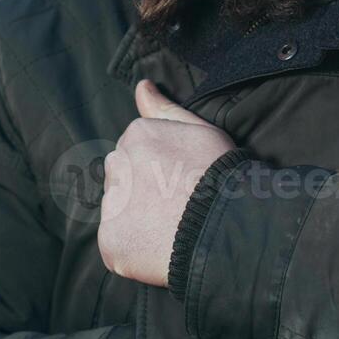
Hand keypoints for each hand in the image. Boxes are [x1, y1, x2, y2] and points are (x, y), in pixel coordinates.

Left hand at [97, 79, 236, 285]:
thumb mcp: (200, 130)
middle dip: (141, 194)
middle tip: (174, 209)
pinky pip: (117, 247)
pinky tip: (162, 249)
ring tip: (171, 230)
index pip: (135, 155)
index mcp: (136, 135)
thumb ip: (165, 110)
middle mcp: (116, 165)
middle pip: (121, 180)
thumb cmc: (221, 175)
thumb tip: (141, 86)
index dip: (160, 173)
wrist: (227, 224)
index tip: (180, 184)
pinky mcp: (111, 241)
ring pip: (117, 213)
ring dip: (136, 222)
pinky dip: (135, 252)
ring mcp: (112, 204)